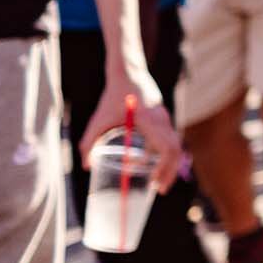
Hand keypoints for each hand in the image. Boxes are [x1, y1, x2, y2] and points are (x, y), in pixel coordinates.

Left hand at [82, 64, 182, 186]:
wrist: (128, 72)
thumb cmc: (113, 95)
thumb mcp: (99, 120)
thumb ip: (90, 142)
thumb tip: (86, 165)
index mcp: (151, 121)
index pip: (167, 149)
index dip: (164, 168)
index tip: (154, 184)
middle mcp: (163, 120)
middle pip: (175, 150)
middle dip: (169, 172)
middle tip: (159, 190)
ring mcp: (165, 118)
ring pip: (175, 145)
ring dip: (168, 164)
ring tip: (157, 181)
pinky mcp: (163, 116)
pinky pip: (169, 138)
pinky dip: (163, 153)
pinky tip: (149, 162)